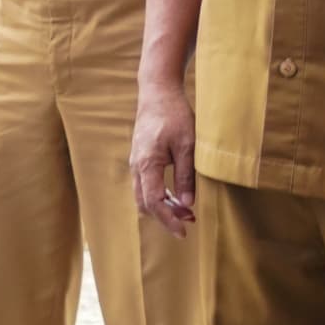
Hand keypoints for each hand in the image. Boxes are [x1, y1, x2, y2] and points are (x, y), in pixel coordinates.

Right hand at [128, 79, 198, 236]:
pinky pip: (144, 185)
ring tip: (185, 210)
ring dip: (162, 207)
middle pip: (144, 203)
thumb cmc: (174, 115)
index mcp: (147, 164)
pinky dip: (158, 195)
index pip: (154, 202)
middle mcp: (136, 166)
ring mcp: (135, 162)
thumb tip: (187, 204)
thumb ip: (186, 176)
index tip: (184, 230)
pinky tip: (175, 195)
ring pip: (143, 195)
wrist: (157, 93)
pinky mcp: (139, 158)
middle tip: (189, 220)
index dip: (168, 219)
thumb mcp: (187, 146)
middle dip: (165, 217)